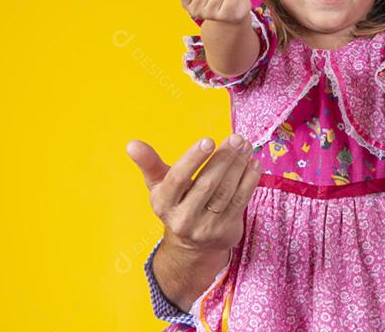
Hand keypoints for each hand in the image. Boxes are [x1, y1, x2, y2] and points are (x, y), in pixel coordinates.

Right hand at [127, 135, 260, 253]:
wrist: (192, 246)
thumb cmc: (176, 203)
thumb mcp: (159, 186)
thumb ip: (149, 163)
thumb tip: (131, 144)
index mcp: (164, 204)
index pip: (178, 179)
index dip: (193, 159)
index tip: (208, 141)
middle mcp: (183, 218)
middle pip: (207, 184)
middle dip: (223, 158)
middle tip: (236, 139)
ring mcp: (206, 227)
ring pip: (226, 192)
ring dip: (238, 166)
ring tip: (245, 146)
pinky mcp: (226, 231)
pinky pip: (240, 201)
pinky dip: (249, 180)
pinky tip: (253, 163)